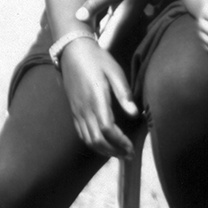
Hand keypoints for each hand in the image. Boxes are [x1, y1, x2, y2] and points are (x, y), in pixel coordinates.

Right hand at [59, 38, 138, 156]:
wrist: (72, 51)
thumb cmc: (96, 59)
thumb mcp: (114, 71)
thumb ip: (124, 93)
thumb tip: (135, 114)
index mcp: (96, 98)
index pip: (106, 128)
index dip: (119, 141)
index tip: (131, 147)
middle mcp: (84, 108)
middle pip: (96, 139)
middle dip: (113, 151)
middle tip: (128, 155)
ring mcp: (77, 111)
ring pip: (88, 139)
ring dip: (103, 151)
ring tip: (119, 154)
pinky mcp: (74, 111)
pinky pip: (81, 133)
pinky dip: (93, 144)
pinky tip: (104, 145)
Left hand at [76, 0, 157, 51]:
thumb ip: (95, 3)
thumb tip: (78, 17)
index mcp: (118, 26)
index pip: (103, 49)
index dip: (91, 53)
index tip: (75, 50)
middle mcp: (118, 29)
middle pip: (101, 46)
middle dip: (87, 47)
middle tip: (68, 45)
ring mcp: (117, 24)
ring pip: (101, 37)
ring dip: (89, 37)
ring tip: (71, 38)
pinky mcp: (115, 18)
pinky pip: (102, 28)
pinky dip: (93, 29)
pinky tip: (82, 26)